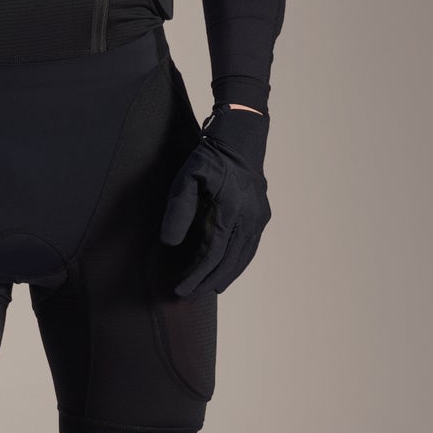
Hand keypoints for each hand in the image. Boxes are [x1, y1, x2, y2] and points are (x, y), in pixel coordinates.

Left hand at [158, 103, 271, 298]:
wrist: (241, 138)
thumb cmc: (209, 156)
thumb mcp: (187, 177)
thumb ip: (178, 210)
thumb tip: (169, 242)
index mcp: (231, 210)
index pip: (213, 255)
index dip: (196, 276)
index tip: (181, 289)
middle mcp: (249, 218)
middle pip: (229, 262)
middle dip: (207, 282)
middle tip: (189, 295)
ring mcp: (259, 217)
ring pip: (243, 258)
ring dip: (225, 276)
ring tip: (208, 289)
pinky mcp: (262, 215)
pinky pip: (251, 247)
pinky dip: (238, 263)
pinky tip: (227, 270)